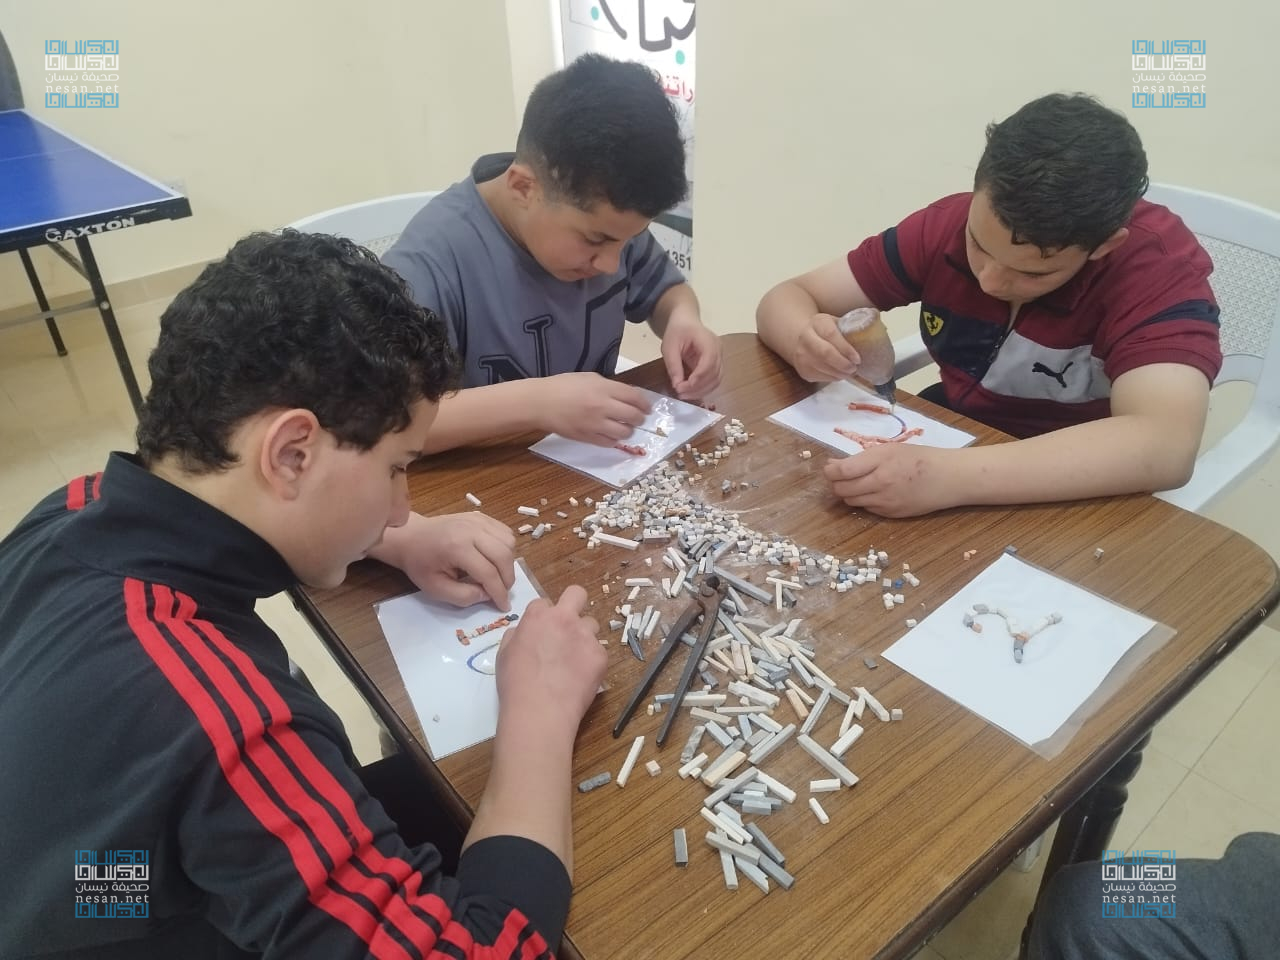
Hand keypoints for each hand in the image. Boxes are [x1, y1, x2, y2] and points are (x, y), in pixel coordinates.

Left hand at [377, 512, 515, 608]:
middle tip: (502, 591)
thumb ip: (464, 596)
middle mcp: (471, 530)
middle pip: (503, 555)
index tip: (504, 606)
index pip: (488, 573)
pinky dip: (506, 548)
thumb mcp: (436, 589)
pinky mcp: (480, 516)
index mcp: (457, 548)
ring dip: (508, 562)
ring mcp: (477, 520)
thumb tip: (488, 595)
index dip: (499, 593)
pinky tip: (495, 558)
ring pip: (509, 542)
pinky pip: (505, 532)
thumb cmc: (420, 564)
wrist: (410, 537)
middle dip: (507, 579)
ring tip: (498, 575)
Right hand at [495, 585, 605, 732]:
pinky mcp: (601, 655)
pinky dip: (591, 661)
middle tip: (568, 626)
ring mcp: (586, 636)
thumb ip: (516, 635)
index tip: (542, 632)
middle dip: (574, 604)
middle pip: (577, 594)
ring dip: (583, 637)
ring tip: (573, 660)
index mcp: (539, 616)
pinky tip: (580, 678)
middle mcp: (565, 619)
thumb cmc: (516, 684)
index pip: (544, 603)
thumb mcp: (504, 654)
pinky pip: (598, 651)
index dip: (543, 618)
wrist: (540, 711)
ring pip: (591, 625)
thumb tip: (524, 632)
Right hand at [537, 372, 652, 445]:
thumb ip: (609, 387)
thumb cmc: (563, 386)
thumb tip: (627, 396)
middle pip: (633, 416)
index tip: (647, 407)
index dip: (645, 404)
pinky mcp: (588, 438)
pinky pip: (610, 443)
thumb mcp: (589, 378)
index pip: (634, 397)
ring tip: (625, 427)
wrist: (541, 403)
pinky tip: (611, 434)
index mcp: (604, 388)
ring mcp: (595, 424)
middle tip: (639, 418)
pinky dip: (614, 439)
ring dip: (628, 430)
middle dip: (640, 418)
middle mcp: (603, 407)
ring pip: (624, 432)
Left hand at [660, 315, 721, 399]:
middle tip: (680, 394)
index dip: (698, 378)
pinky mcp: (715, 364)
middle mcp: (718, 350)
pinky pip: (713, 380)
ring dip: (701, 391)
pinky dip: (703, 388)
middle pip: (715, 374)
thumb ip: (673, 365)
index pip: (709, 362)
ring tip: (684, 395)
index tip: (682, 387)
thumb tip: (677, 385)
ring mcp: (719, 358)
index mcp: (709, 341)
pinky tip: (690, 392)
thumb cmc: (677, 330)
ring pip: (716, 380)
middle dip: (698, 388)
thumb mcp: (669, 346)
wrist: (685, 321)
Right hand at [790, 313, 861, 382]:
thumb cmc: (827, 331)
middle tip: (854, 368)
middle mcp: (805, 337)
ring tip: (850, 372)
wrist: (803, 338)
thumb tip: (878, 325)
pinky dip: (834, 378)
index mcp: (818, 322)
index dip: (846, 348)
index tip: (857, 358)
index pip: (831, 335)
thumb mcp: (837, 323)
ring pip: (823, 368)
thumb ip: (852, 327)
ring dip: (840, 373)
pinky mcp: (802, 370)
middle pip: (825, 353)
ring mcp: (801, 355)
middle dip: (843, 364)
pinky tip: (840, 374)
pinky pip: (821, 377)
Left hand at [822, 444, 956, 516]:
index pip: (842, 471)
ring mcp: (885, 502)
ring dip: (849, 493)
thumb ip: (861, 458)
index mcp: (880, 461)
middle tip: (841, 476)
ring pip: (852, 501)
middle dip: (836, 483)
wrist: (948, 478)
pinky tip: (875, 492)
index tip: (829, 467)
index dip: (830, 470)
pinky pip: (867, 509)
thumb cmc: (919, 458)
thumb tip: (833, 464)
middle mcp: (880, 483)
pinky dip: (864, 501)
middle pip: (842, 489)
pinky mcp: (891, 515)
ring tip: (860, 482)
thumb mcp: (890, 449)